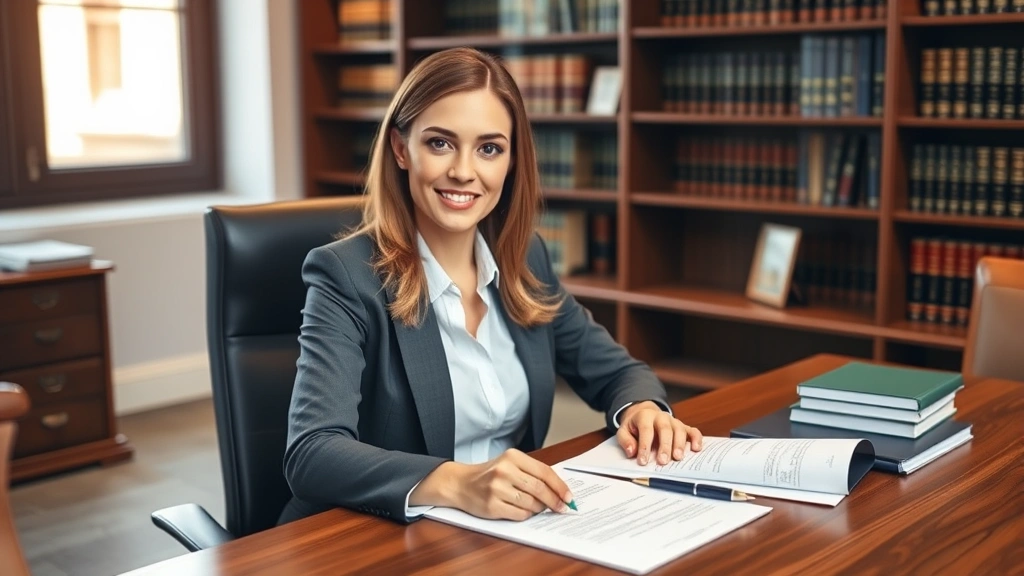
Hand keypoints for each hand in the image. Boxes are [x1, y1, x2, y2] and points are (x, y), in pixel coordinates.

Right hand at [411, 449, 574, 520]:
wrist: (460, 483)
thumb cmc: (489, 475)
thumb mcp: (509, 464)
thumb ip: (531, 472)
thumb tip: (559, 489)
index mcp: (512, 456)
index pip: (544, 471)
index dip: (560, 486)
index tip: (569, 496)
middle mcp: (504, 470)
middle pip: (540, 489)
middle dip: (555, 501)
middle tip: (562, 508)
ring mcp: (497, 489)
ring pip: (531, 503)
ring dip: (540, 509)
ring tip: (538, 507)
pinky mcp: (492, 506)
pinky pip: (519, 514)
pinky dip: (526, 515)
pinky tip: (523, 510)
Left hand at [616, 401, 702, 465]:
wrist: (644, 414)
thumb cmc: (634, 427)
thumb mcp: (624, 431)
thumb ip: (626, 441)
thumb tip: (632, 452)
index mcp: (645, 416)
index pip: (646, 430)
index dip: (645, 446)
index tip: (643, 461)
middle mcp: (661, 417)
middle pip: (665, 429)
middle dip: (664, 446)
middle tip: (663, 461)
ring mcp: (674, 421)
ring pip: (679, 430)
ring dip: (679, 444)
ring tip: (677, 458)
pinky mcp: (683, 427)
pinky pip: (693, 431)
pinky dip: (696, 439)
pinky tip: (696, 449)